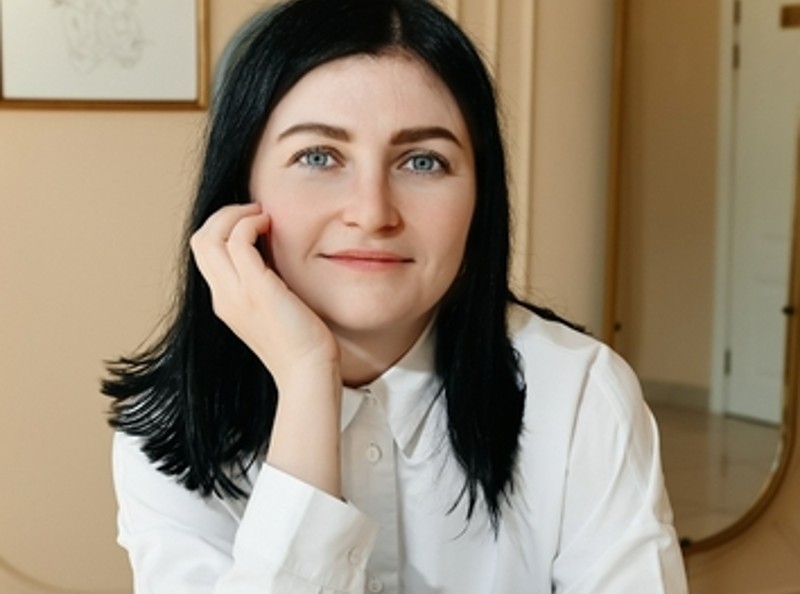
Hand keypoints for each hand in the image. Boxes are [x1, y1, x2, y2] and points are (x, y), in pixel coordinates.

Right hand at [190, 203, 339, 390]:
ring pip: (210, 237)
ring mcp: (236, 294)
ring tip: (261, 214)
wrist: (307, 373)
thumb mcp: (274, 308)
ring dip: (234, 214)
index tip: (252, 222)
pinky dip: (250, 223)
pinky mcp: (257, 290)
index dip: (223, 228)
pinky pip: (239, 241)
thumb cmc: (301, 343)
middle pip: (199, 241)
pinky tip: (270, 224)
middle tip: (254, 211)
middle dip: (223, 215)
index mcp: (225, 301)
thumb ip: (265, 284)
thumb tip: (272, 255)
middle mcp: (223, 297)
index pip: (205, 253)